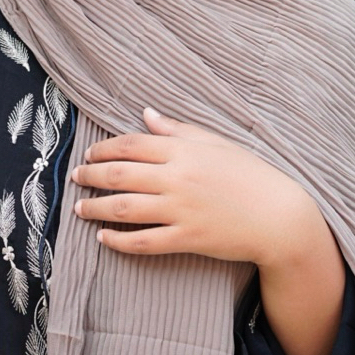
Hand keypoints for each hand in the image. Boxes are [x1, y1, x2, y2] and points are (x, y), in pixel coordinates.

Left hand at [71, 107, 323, 266]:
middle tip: (75, 178)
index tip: (89, 154)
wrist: (278, 215)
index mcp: (183, 150)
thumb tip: (146, 113)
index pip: (130, 144)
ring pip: (125, 208)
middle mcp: (177, 177)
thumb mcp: (214, 142)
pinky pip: (144, 241)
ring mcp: (180, 209)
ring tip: (79, 207)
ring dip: (96, 207)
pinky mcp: (187, 239)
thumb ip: (176, 129)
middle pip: (120, 174)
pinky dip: (119, 240)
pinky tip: (103, 238)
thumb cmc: (248, 173)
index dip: (104, 149)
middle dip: (92, 175)